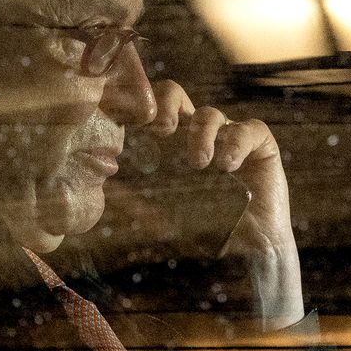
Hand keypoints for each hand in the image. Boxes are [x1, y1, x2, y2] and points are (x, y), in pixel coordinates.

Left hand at [141, 80, 305, 330]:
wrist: (250, 254)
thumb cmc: (203, 234)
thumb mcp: (160, 216)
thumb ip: (133, 206)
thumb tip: (90, 203)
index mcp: (169, 146)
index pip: (149, 109)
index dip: (138, 107)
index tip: (131, 125)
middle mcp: (197, 135)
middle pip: (177, 96)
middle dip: (167, 105)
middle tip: (161, 131)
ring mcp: (230, 137)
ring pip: (211, 114)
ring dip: (202, 133)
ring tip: (199, 163)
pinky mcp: (260, 146)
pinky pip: (250, 129)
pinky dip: (237, 142)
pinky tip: (227, 164)